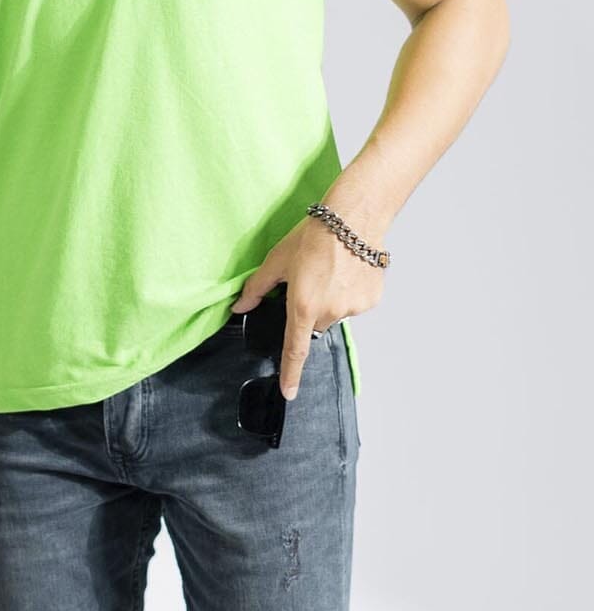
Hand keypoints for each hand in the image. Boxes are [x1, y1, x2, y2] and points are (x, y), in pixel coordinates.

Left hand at [229, 212, 385, 400]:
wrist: (353, 219)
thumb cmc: (313, 236)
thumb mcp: (277, 260)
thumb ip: (257, 288)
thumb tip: (240, 307)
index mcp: (303, 307)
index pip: (294, 350)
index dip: (290, 374)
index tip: (288, 392)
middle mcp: (329, 313)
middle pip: (314, 324)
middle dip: (309, 310)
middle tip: (310, 280)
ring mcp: (352, 309)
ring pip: (336, 313)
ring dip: (331, 300)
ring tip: (331, 270)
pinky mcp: (370, 301)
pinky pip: (354, 305)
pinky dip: (350, 292)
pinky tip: (348, 270)